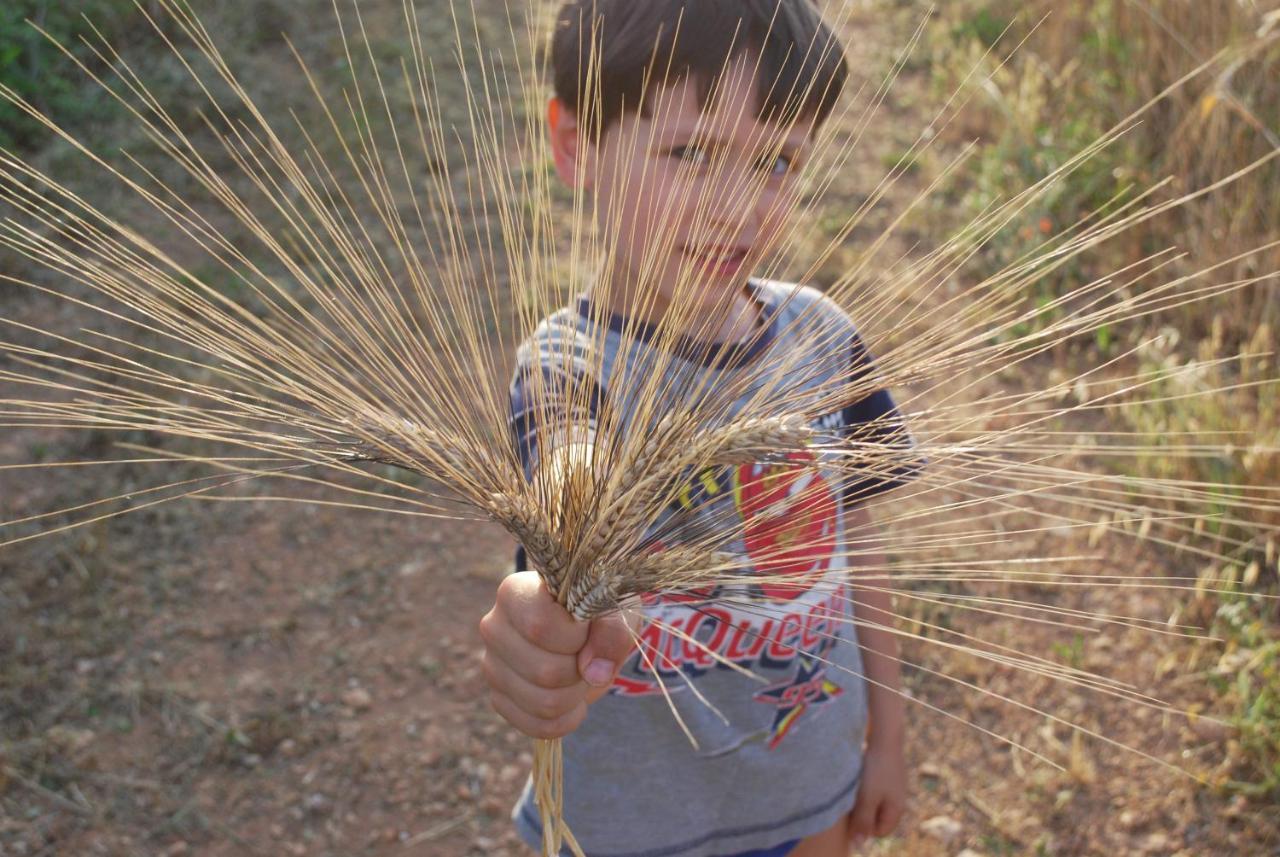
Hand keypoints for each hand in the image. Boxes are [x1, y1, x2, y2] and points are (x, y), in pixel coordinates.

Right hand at [478, 571, 635, 738]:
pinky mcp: (499, 697)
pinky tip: (574, 700)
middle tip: (589, 654)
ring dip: (576, 694)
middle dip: (581, 670)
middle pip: (545, 672)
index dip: (575, 636)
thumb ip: (611, 632)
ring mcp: (492, 665)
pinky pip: (537, 726)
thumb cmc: (597, 609)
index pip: (541, 627)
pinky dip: (566, 719)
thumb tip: (594, 673)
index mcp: (515, 593)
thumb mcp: (612, 609)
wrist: (586, 627)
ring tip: (581, 674)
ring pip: (543, 703)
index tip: (587, 626)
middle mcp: (494, 627)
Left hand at [846, 740, 906, 850]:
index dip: (864, 828)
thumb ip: (863, 821)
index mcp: (896, 809)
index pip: (880, 831)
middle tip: (849, 800)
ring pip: (872, 801)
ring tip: (851, 787)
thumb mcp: (867, 797)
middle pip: (876, 816)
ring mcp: (892, 785)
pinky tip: (855, 776)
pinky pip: (871, 787)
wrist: (884, 735)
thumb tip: (859, 846)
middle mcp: (897, 799)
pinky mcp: (884, 773)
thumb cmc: (876, 768)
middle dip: (861, 812)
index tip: (852, 814)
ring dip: (860, 798)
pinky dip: (862, 785)